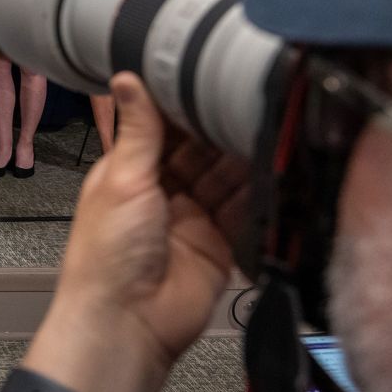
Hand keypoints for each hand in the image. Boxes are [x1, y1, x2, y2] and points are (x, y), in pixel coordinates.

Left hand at [27, 73, 245, 391]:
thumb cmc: (109, 251)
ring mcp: (195, 216)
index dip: (184, 103)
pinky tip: (281, 162)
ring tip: (275, 120)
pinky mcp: (222, 242)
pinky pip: (246, 209)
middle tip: (255, 92)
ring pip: (227, 176)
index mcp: (129, 169)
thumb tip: (125, 75)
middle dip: (222, 127)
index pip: (162, 127)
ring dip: (245, 155)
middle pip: (201, 150)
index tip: (212, 69)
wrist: (129, 322)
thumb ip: (139, 130)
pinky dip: (261, 190)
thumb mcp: (123, 179)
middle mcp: (164, 188)